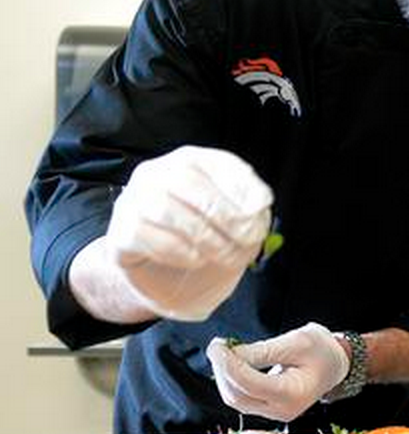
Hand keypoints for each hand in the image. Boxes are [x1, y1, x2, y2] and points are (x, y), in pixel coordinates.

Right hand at [105, 145, 272, 320]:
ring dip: (207, 238)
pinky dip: (182, 252)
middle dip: (226, 215)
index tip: (261, 210)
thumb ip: (247, 208)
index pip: (219, 163)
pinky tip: (197, 260)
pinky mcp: (122, 232)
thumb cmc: (201, 237)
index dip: (244, 188)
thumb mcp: (231, 218)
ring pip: (168, 210)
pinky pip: (150, 238)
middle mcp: (157, 172)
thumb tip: (258, 207)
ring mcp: (134, 200)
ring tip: (228, 256)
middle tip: (249, 241)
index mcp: (190, 161)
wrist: (159, 272)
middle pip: (189, 183)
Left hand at [206, 323, 349, 422]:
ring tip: (224, 353)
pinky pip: (242, 398)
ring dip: (224, 377)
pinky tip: (232, 364)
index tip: (217, 345)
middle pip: (238, 396)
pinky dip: (233, 381)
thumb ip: (263, 351)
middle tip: (218, 345)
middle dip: (222, 370)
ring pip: (236, 400)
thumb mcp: (296, 342)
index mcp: (293, 394)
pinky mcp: (269, 409)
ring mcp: (275, 413)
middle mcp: (282, 410)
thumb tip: (230, 354)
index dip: (227, 364)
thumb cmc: (321, 350)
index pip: (248, 384)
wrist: (336, 363)